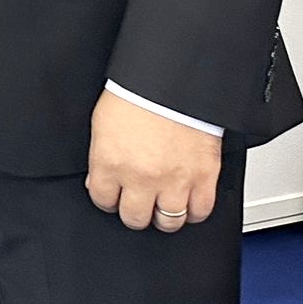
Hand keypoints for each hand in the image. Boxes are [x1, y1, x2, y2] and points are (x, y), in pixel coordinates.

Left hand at [85, 88, 222, 231]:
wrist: (173, 81)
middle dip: (134, 212)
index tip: (112, 196)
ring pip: (168, 222)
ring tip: (161, 206)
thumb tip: (99, 180)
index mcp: (110, 162)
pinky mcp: (203, 178)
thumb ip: (101, 157)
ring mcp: (174, 181)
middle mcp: (140, 177)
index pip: (103, 200)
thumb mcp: (102, 125)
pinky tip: (188, 203)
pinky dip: (194, 211)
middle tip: (137, 204)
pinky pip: (200, 211)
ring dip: (164, 216)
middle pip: (135, 218)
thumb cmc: (136, 94)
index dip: (107, 199)